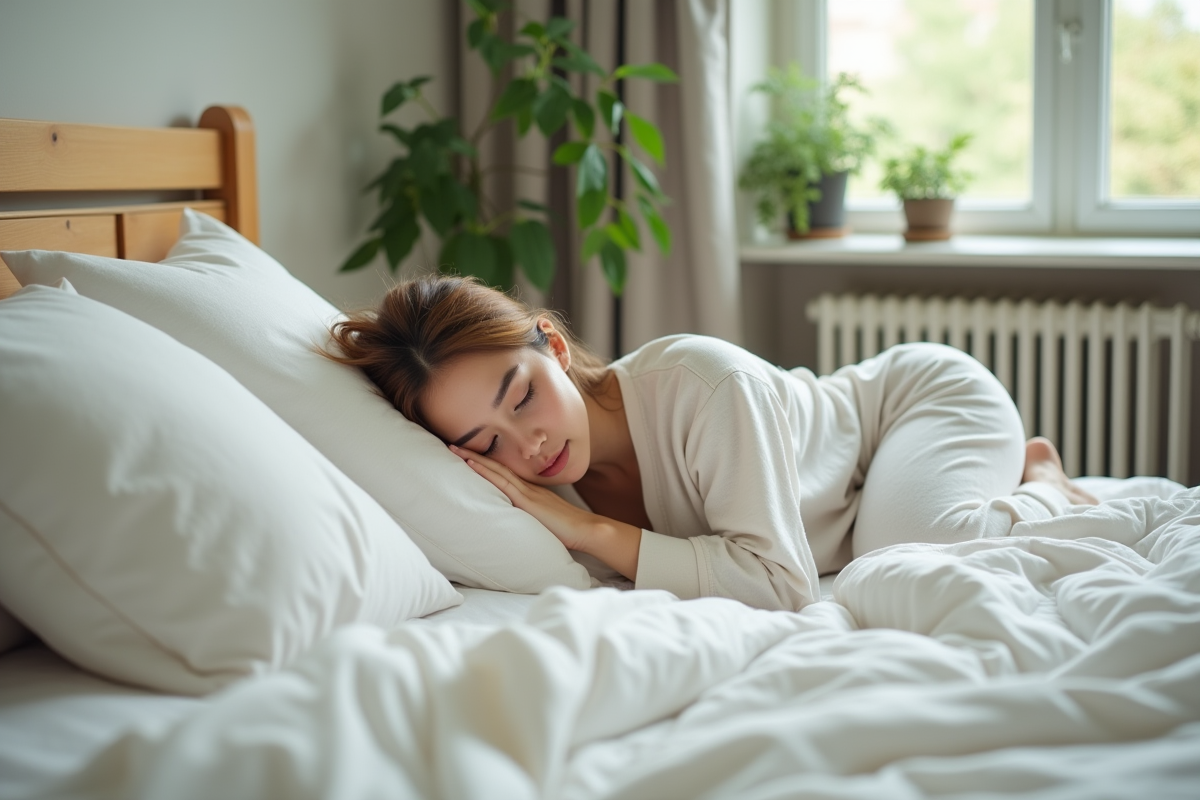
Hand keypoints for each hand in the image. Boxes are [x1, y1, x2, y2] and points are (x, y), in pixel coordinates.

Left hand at [450, 445, 594, 549]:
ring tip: (456, 449)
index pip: (503, 474)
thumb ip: (531, 517)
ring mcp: (527, 492)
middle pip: (496, 467)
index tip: (467, 455)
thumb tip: (516, 523)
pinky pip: (502, 482)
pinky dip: (486, 472)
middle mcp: (527, 487)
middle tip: (452, 444)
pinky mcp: (527, 501)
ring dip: (474, 459)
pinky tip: (472, 464)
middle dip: (474, 455)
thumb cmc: (568, 530)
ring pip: (496, 470)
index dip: (485, 463)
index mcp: (530, 492)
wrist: (586, 529)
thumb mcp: (544, 520)